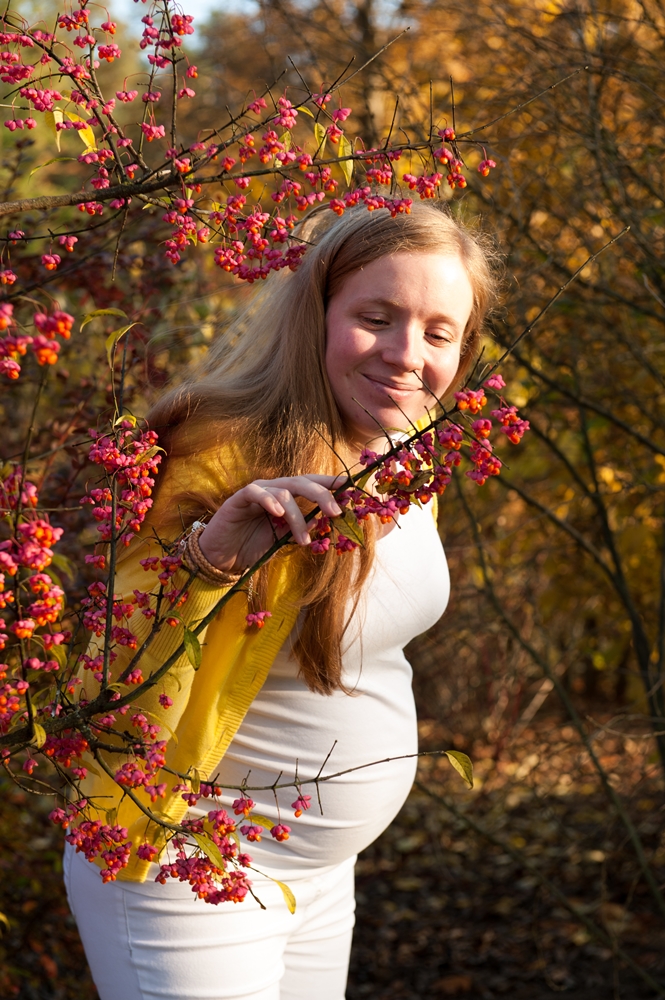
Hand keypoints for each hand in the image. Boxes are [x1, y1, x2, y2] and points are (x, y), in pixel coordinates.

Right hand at [197, 474, 345, 572]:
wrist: (222, 558)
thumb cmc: (253, 546)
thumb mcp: (283, 540)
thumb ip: (301, 528)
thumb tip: (324, 520)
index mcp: (286, 496)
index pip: (311, 484)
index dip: (329, 484)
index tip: (350, 488)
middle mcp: (273, 489)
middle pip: (301, 482)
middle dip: (322, 495)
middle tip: (336, 512)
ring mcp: (256, 492)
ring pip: (283, 492)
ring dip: (297, 517)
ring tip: (303, 540)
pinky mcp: (238, 499)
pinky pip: (256, 492)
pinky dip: (268, 500)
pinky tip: (277, 513)